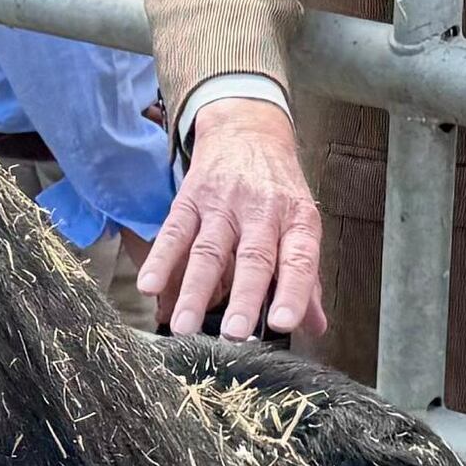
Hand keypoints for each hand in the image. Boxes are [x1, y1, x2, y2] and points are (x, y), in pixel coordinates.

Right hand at [141, 97, 326, 339]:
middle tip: (235, 334)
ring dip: (195, 291)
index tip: (284, 322)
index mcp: (296, 220)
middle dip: (243, 298)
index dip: (293, 291)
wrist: (247, 130)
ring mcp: (223, 204)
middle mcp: (261, 211)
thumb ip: (305, 278)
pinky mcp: (190, 199)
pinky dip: (160, 260)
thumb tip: (316, 327)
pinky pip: (174, 232)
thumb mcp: (300, 225)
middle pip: (252, 257)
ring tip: (185, 326)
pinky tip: (149, 286)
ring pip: (208, 250)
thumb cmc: (277, 189)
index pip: (298, 259)